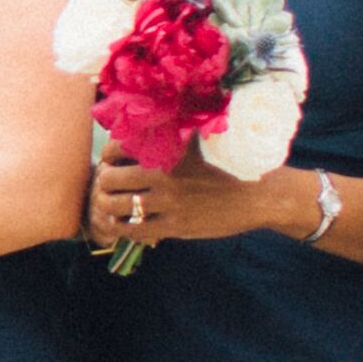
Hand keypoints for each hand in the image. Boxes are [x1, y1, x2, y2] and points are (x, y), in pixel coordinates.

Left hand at [86, 147, 290, 251]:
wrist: (260, 194)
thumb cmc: (229, 165)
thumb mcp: (201, 140)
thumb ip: (172, 137)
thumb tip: (140, 131)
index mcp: (169, 148)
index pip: (118, 147)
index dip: (108, 155)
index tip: (112, 161)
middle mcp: (165, 173)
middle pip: (109, 178)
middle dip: (102, 182)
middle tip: (106, 185)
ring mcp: (169, 201)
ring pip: (116, 206)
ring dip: (105, 205)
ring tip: (108, 205)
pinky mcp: (175, 226)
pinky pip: (134, 230)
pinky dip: (120, 228)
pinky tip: (122, 224)